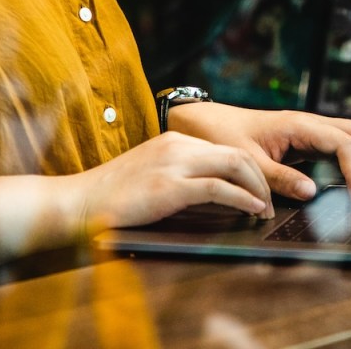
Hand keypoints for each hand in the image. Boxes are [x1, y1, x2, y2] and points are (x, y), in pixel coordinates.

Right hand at [70, 131, 271, 233]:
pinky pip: (219, 189)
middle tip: (270, 200)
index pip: (225, 147)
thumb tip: (215, 195)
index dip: (249, 168)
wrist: (79, 201)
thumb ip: (180, 176)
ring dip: (257, 189)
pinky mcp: (170, 186)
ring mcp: (174, 163)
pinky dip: (242, 199)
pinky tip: (251, 210)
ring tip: (265, 209)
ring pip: (234, 165)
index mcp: (174, 140)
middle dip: (261, 177)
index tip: (260, 189)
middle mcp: (178, 144)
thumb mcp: (151, 175)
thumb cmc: (112, 196)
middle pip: (236, 152)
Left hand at [167, 102, 350, 214]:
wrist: (206, 122)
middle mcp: (312, 124)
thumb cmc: (223, 137)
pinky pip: (346, 146)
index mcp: (299, 125)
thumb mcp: (246, 162)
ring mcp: (314, 131)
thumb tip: (312, 193)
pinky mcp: (311, 141)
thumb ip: (278, 179)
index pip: (345, 143)